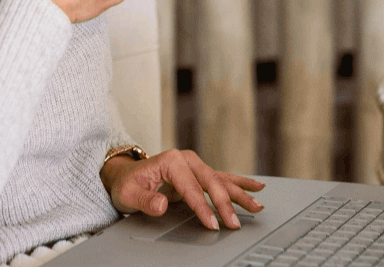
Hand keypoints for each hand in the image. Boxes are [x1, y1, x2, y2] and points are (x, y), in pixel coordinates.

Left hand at [100, 149, 265, 229]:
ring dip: (240, 194)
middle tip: (233, 224)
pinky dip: (240, 184)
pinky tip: (256, 187)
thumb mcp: (128, 193)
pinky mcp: (198, 174)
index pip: (191, 188)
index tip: (211, 223)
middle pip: (211, 183)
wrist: (126, 174)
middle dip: (224, 204)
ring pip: (222, 181)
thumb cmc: (128, 183)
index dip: (202, 207)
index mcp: (172, 161)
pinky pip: (223, 179)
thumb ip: (145, 199)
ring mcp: (195, 165)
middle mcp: (187, 160)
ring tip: (257, 205)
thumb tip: (162, 204)